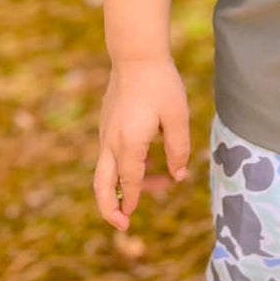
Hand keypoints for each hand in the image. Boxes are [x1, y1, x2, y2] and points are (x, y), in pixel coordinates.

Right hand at [94, 55, 191, 229]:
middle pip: (101, 184)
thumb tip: (177, 177)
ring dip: (120, 185)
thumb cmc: (161, 85)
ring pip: (104, 170)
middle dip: (108, 207)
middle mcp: (111, 141)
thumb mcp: (178, 117)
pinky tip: (143, 164)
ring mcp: (106, 132)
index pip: (129, 181)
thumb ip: (178, 149)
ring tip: (147, 188)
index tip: (130, 218)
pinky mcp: (106, 123)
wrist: (136, 56)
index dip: (131, 200)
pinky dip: (120, 167)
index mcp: (129, 143)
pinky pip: (109, 154)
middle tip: (121, 224)